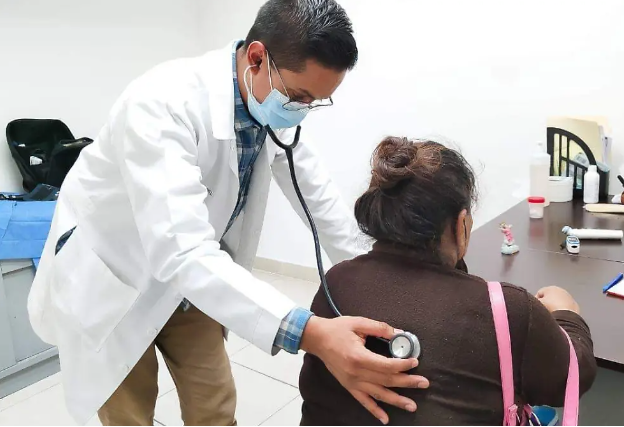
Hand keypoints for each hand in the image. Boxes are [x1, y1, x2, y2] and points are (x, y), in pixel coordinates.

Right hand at [300, 316, 428, 424]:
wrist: (317, 339)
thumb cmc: (337, 329)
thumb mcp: (358, 323)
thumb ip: (379, 327)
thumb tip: (398, 333)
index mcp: (359, 357)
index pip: (386, 365)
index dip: (403, 365)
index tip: (415, 362)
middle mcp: (356, 373)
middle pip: (386, 380)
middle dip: (407, 382)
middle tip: (424, 383)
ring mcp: (352, 382)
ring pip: (378, 394)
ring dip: (396, 400)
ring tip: (412, 406)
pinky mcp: (348, 386)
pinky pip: (363, 401)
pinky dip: (374, 411)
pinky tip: (385, 419)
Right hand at [536, 286, 579, 313]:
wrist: (566, 318)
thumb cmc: (550, 308)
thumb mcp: (538, 304)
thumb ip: (534, 301)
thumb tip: (534, 302)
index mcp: (551, 288)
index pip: (539, 293)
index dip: (535, 301)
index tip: (535, 308)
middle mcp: (561, 291)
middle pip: (550, 297)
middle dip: (546, 303)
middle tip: (543, 312)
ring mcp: (569, 298)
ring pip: (558, 302)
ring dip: (554, 307)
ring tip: (552, 315)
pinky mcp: (575, 306)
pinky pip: (565, 308)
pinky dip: (562, 311)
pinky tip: (560, 317)